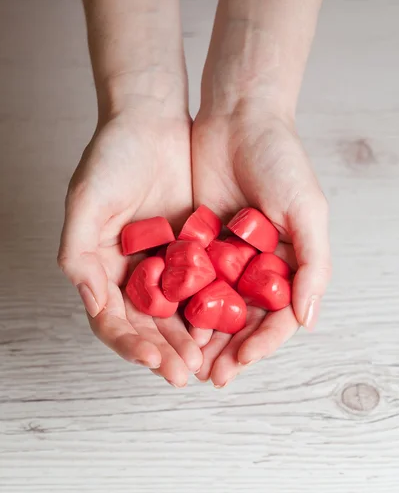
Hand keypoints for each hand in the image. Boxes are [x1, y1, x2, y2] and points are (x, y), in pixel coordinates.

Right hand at [58, 104, 202, 386]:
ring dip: (187, 339)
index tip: (152, 360)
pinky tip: (222, 324)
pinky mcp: (192, 249)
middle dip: (162, 352)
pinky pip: (201, 286)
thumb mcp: (87, 201)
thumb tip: (91, 303)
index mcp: (101, 268)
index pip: (111, 319)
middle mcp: (131, 272)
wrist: (152, 120)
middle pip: (145, 326)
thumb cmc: (112, 156)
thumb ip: (79, 253)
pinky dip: (208, 307)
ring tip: (205, 360)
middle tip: (185, 373)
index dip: (128, 344)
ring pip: (175, 313)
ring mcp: (163, 263)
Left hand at [191, 105, 330, 386]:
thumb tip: (308, 319)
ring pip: (216, 306)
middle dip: (230, 350)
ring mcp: (228, 255)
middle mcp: (259, 265)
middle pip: (245, 320)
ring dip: (205, 335)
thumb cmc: (281, 159)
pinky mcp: (199, 241)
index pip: (279, 316)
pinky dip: (183, 303)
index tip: (239, 362)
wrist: (238, 117)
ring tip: (189, 359)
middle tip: (210, 375)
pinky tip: (171, 322)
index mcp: (290, 263)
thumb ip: (313, 264)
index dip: (262, 344)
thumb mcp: (307, 210)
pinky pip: (191, 279)